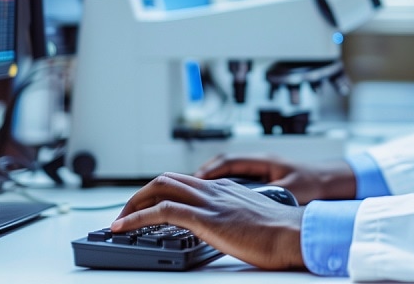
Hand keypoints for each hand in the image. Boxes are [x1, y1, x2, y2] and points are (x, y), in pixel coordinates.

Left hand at [112, 173, 306, 270]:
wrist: (294, 235)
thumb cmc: (282, 233)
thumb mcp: (254, 220)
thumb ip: (237, 218)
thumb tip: (229, 229)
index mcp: (226, 189)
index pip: (184, 181)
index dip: (160, 192)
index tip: (146, 207)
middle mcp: (215, 190)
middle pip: (166, 179)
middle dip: (140, 194)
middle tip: (126, 212)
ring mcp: (209, 202)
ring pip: (160, 188)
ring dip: (133, 203)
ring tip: (118, 221)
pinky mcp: (205, 218)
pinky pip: (162, 212)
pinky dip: (136, 217)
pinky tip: (124, 227)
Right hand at [194, 153, 356, 203]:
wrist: (333, 182)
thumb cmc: (316, 182)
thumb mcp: (292, 190)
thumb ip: (272, 194)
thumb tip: (255, 202)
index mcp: (264, 161)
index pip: (229, 160)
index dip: (209, 170)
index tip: (195, 180)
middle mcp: (260, 163)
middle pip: (223, 164)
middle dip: (203, 175)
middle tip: (184, 188)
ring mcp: (261, 171)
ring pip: (228, 173)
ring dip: (211, 181)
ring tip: (194, 195)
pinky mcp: (264, 180)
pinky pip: (237, 180)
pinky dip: (223, 188)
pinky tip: (217, 201)